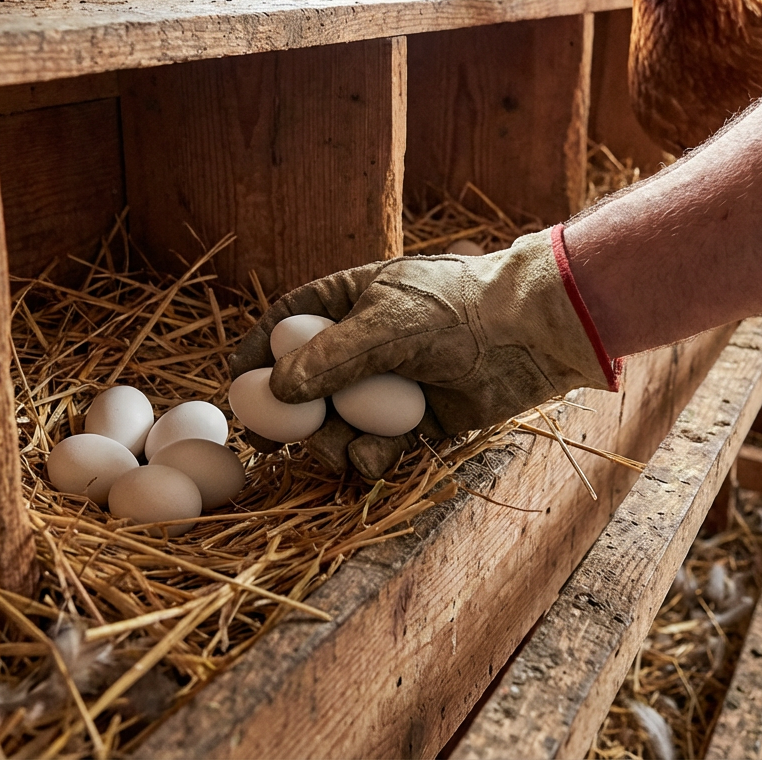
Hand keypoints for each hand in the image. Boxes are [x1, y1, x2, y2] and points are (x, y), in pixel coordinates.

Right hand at [229, 227, 617, 438]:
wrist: (527, 334)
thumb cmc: (453, 310)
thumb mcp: (384, 324)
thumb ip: (327, 357)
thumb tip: (274, 391)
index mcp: (345, 303)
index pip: (285, 324)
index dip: (256, 352)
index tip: (234, 383)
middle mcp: (361, 346)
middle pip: (303, 386)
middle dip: (290, 418)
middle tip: (275, 443)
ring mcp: (386, 387)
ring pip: (336, 425)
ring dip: (331, 444)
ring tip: (344, 447)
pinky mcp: (415, 423)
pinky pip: (375, 448)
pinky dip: (371, 458)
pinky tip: (379, 455)